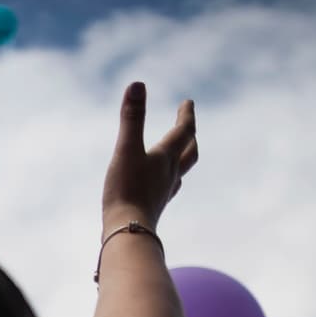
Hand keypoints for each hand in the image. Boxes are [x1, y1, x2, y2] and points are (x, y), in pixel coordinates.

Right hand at [102, 81, 197, 229]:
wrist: (128, 232)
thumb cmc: (126, 190)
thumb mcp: (126, 149)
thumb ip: (132, 118)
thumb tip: (137, 84)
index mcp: (165, 158)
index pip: (183, 132)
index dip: (186, 115)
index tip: (188, 102)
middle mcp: (169, 175)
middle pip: (189, 153)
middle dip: (189, 137)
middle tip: (187, 126)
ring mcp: (163, 193)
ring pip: (179, 172)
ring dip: (181, 159)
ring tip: (177, 155)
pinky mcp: (153, 208)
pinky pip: (165, 189)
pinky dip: (166, 180)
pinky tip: (157, 185)